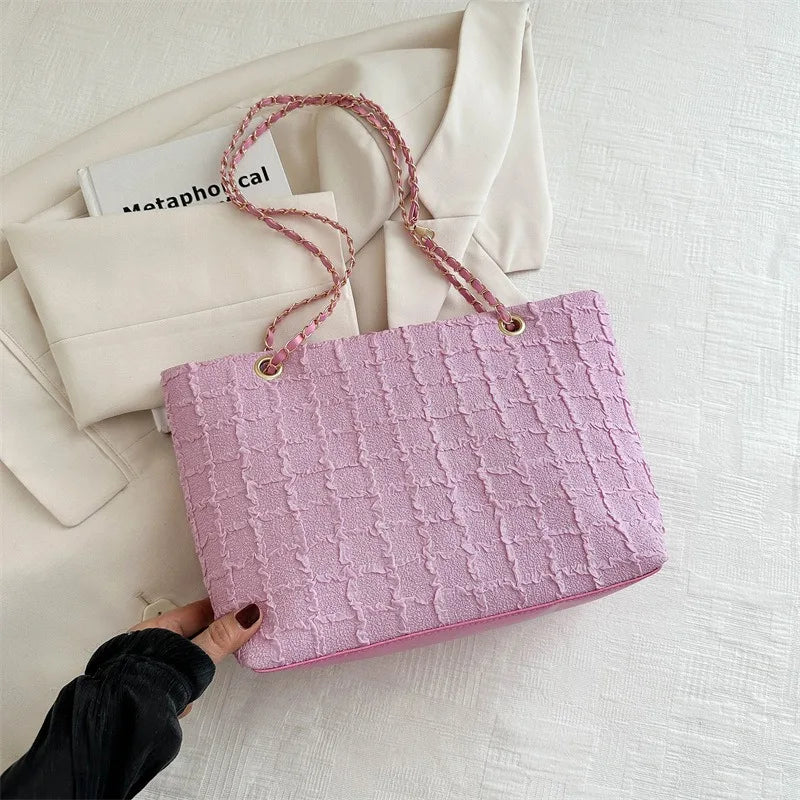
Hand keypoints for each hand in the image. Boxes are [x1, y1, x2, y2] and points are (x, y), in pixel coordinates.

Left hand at [129, 597, 261, 716]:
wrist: (121, 722)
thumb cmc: (148, 682)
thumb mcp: (193, 655)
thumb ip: (221, 637)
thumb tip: (248, 615)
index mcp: (158, 627)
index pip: (200, 611)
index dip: (224, 610)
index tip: (246, 611)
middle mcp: (152, 645)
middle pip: (195, 636)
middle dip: (212, 643)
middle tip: (234, 641)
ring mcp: (152, 669)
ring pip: (187, 662)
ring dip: (196, 671)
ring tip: (198, 680)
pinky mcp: (154, 691)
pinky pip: (180, 683)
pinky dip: (186, 689)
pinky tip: (185, 697)